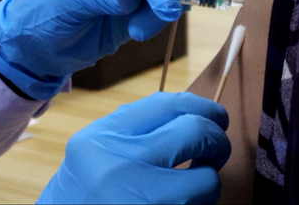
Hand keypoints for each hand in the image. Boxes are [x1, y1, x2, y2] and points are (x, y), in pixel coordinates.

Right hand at [38, 92, 230, 203]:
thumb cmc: (81, 191)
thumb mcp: (95, 148)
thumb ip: (133, 127)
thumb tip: (189, 114)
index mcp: (104, 138)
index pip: (168, 104)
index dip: (201, 106)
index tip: (214, 116)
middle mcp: (120, 165)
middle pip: (195, 132)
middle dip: (217, 139)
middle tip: (216, 149)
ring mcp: (141, 201)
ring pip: (207, 180)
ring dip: (209, 182)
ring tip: (194, 184)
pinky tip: (182, 204)